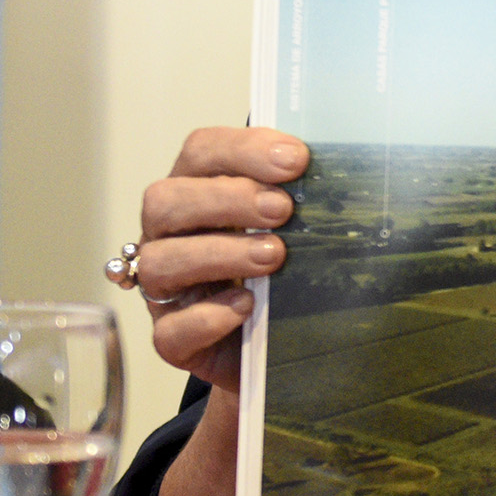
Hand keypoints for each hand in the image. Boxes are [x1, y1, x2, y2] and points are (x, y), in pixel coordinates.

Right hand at [127, 128, 307, 392]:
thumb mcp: (290, 229)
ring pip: (158, 263)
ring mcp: (163, 290)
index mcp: (194, 194)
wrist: (275, 345)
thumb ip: (298, 197)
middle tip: (282, 209)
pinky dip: (208, 317)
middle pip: (165, 201)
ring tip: (272, 256)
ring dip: (218, 254)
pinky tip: (246, 307)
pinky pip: (171, 330)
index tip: (296, 160)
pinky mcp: (170, 339)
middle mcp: (167, 237)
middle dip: (226, 199)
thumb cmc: (280, 273)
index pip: (200, 153)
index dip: (243, 150)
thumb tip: (337, 173)